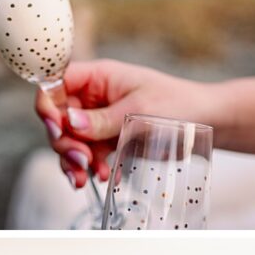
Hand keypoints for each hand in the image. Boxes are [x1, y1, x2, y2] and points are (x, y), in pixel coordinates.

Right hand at [38, 58, 212, 185]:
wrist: (206, 121)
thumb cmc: (178, 103)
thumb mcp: (140, 110)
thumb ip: (102, 119)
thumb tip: (68, 122)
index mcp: (97, 77)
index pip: (55, 85)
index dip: (49, 107)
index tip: (57, 129)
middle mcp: (93, 97)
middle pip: (58, 118)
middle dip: (65, 142)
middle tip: (82, 160)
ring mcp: (99, 119)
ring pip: (70, 141)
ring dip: (74, 161)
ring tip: (89, 177)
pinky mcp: (108, 140)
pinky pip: (88, 155)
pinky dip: (91, 168)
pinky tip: (105, 177)